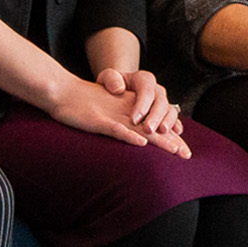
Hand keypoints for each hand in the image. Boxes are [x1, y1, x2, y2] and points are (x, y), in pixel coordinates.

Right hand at [45, 74, 186, 156]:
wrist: (61, 91)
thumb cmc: (81, 105)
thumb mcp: (103, 115)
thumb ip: (118, 125)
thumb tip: (134, 139)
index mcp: (128, 112)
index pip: (153, 125)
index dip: (169, 137)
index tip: (184, 152)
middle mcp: (125, 113)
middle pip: (152, 128)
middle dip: (170, 141)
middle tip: (186, 155)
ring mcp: (113, 117)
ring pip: (140, 129)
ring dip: (157, 140)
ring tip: (174, 149)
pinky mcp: (99, 121)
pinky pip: (116, 129)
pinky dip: (129, 136)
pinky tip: (141, 142)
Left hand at [97, 68, 189, 155]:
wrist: (118, 90)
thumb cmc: (112, 85)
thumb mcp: (107, 77)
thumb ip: (111, 79)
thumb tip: (118, 89)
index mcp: (143, 79)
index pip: (146, 90)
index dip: (142, 105)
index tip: (134, 120)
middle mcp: (156, 90)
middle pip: (161, 101)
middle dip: (156, 116)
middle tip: (148, 130)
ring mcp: (162, 102)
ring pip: (170, 110)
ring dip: (168, 122)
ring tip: (162, 132)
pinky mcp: (165, 114)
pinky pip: (174, 119)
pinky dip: (176, 126)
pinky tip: (176, 133)